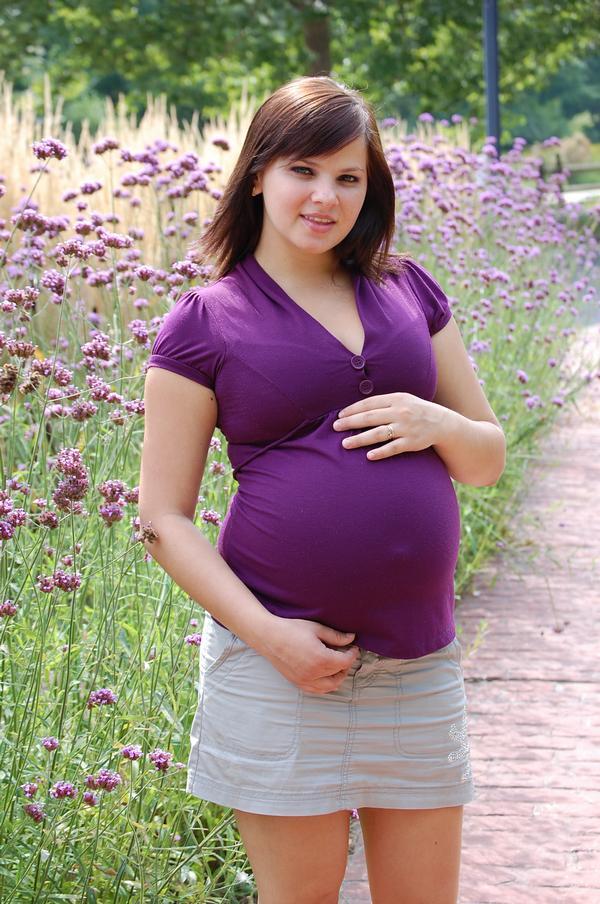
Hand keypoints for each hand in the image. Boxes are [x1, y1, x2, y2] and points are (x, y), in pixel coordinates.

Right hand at [259, 617, 359, 694]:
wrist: (268, 636)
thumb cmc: (291, 629)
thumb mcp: (316, 628)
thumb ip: (336, 636)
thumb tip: (351, 638)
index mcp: (321, 659)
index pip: (345, 662)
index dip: (352, 654)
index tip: (353, 647)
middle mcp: (314, 674)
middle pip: (339, 675)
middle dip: (346, 665)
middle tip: (345, 654)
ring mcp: (305, 681)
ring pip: (329, 687)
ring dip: (337, 677)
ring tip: (337, 665)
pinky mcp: (297, 682)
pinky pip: (317, 690)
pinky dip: (325, 685)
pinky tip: (325, 675)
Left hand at [332, 391, 448, 459]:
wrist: (441, 423)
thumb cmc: (415, 410)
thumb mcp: (402, 400)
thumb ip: (383, 403)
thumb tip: (357, 408)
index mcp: (397, 399)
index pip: (370, 403)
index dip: (353, 409)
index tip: (339, 415)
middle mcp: (401, 412)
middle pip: (371, 417)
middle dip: (351, 422)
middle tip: (335, 427)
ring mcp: (406, 428)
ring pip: (379, 434)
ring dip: (360, 439)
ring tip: (345, 444)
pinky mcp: (412, 442)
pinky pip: (393, 448)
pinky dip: (381, 452)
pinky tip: (369, 456)